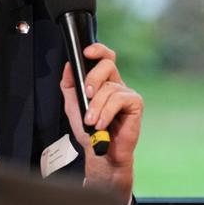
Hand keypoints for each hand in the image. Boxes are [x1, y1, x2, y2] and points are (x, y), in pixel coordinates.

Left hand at [60, 43, 142, 204]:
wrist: (101, 154)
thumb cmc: (90, 132)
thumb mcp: (73, 106)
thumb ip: (69, 86)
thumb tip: (68, 66)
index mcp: (104, 82)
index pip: (105, 58)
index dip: (98, 50)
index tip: (86, 52)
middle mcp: (117, 84)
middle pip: (108, 65)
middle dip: (93, 78)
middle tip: (86, 95)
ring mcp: (127, 94)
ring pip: (109, 88)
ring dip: (96, 106)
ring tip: (92, 122)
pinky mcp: (135, 104)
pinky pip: (119, 100)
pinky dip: (107, 112)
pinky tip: (102, 124)